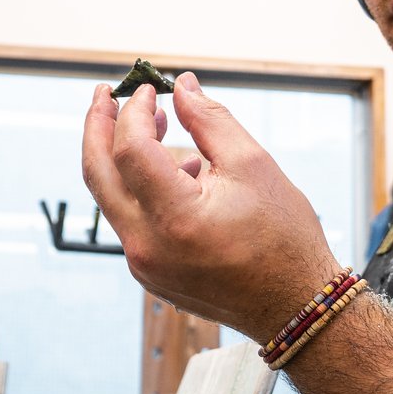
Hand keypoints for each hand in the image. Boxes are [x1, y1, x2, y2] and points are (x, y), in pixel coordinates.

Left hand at [82, 71, 340, 341]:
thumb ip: (210, 119)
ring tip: (158, 124)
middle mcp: (147, 246)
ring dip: (122, 156)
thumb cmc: (284, 237)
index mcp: (175, 218)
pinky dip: (140, 187)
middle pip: (97, 174)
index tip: (151, 89)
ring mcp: (143, 264)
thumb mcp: (253, 165)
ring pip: (110, 196)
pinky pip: (130, 219)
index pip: (130, 149)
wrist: (295, 307)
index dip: (136, 112)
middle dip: (97, 127)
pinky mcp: (148, 273)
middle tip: (106, 95)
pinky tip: (176, 168)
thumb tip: (182, 86)